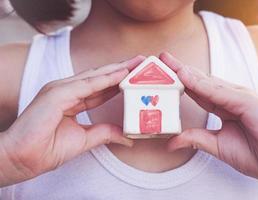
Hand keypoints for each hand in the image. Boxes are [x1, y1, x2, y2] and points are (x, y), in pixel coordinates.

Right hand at [0, 56, 144, 186]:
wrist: (23, 158)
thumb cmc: (47, 149)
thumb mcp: (84, 139)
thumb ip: (105, 133)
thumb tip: (127, 136)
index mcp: (71, 99)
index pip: (101, 88)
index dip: (119, 81)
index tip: (137, 77)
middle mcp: (67, 90)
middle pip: (100, 77)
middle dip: (122, 70)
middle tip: (142, 63)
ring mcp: (61, 89)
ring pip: (95, 76)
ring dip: (117, 69)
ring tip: (137, 63)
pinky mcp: (57, 94)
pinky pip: (86, 84)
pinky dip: (105, 79)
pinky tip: (121, 73)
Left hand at [160, 52, 257, 186]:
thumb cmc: (254, 154)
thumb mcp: (216, 145)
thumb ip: (195, 139)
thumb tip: (170, 142)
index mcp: (223, 105)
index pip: (197, 90)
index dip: (180, 81)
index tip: (162, 73)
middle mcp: (230, 97)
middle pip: (200, 81)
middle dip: (180, 70)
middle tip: (161, 58)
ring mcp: (239, 97)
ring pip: (207, 82)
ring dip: (187, 73)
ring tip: (168, 63)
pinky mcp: (247, 102)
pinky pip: (220, 92)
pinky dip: (202, 85)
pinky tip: (186, 78)